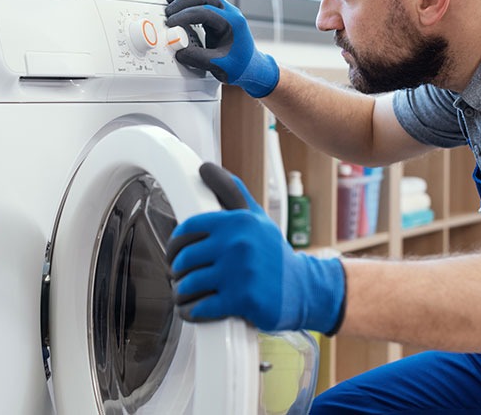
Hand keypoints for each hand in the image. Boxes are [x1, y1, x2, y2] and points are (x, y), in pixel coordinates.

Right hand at [165, 0, 279, 97]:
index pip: (206, 11)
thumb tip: (178, 50)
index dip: (186, 15)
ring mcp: (226, 10)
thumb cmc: (239, 66)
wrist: (251, 67)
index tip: (171, 23)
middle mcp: (231, 12)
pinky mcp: (219, 13)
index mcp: (233, 23)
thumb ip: (198, 58)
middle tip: (168, 9)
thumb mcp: (219, 66)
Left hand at [167, 163, 345, 333]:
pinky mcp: (242, 300)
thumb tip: (205, 168)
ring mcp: (240, 272)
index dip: (174, 245)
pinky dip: (191, 311)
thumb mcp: (257, 218)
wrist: (305, 290)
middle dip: (177, 271)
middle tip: (181, 276)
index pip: (188, 230)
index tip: (175, 254)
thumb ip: (232, 192)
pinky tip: (194, 309)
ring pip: (188, 284)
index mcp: (238, 221)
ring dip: (181, 293)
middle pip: (184, 258)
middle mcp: (238, 244)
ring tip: (186, 294)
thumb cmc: (275, 255)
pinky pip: (200, 307)